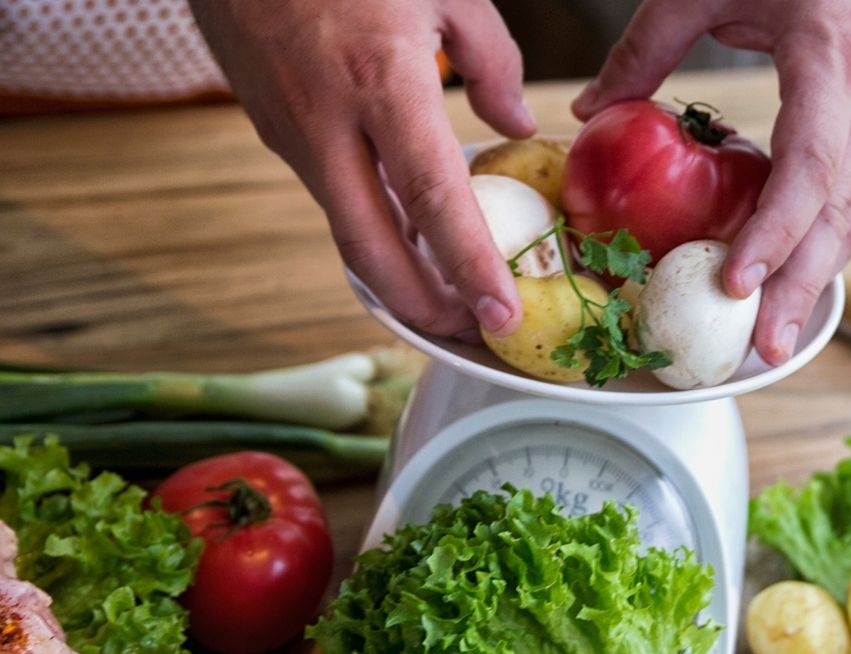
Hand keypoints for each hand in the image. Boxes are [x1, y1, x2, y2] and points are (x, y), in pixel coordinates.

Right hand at [189, 0, 533, 337]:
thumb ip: (491, 61)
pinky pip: (330, 195)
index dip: (468, 265)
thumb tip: (514, 124)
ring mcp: (290, 131)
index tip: (501, 314)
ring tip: (447, 296)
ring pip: (346, 228)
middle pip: (371, 249)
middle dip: (422, 306)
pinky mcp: (273, 130)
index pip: (432, 199)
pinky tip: (405, 233)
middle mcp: (327, 122)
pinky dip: (370, 228)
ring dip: (394, 275)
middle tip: (471, 333)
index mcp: (380, 81)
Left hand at [574, 0, 850, 364]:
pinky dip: (822, 248)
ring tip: (775, 339)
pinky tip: (790, 283)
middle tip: (762, 348)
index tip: (735, 283)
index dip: (777, 231)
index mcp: (832, 60)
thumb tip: (587, 109)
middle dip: (802, 286)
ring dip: (817, 282)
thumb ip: (646, 46)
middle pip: (844, 212)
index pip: (812, 165)